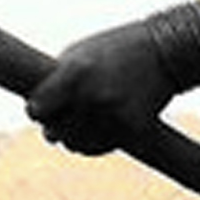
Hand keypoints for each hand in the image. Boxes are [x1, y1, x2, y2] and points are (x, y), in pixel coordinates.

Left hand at [25, 17, 177, 156]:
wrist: (166, 53)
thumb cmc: (114, 49)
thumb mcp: (79, 54)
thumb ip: (54, 82)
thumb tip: (33, 112)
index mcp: (75, 73)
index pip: (36, 110)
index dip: (37, 110)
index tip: (43, 107)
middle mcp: (93, 97)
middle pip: (54, 133)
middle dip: (55, 125)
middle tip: (65, 114)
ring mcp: (115, 117)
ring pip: (75, 146)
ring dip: (74, 137)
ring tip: (84, 118)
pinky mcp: (133, 131)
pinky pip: (99, 149)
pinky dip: (94, 142)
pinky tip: (100, 125)